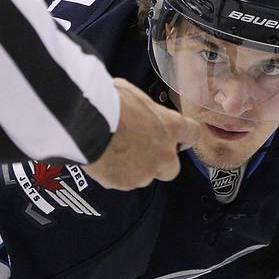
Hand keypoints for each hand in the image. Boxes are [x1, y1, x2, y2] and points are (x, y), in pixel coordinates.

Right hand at [83, 78, 199, 190]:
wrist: (85, 125)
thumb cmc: (108, 103)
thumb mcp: (133, 94)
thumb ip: (144, 109)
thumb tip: (138, 110)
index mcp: (171, 127)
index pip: (193, 134)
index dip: (184, 136)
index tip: (178, 137)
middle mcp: (164, 154)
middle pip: (172, 167)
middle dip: (159, 161)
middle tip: (141, 150)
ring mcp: (145, 172)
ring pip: (145, 176)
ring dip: (135, 167)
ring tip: (114, 151)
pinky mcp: (126, 184)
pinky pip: (124, 181)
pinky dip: (116, 173)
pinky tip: (104, 158)